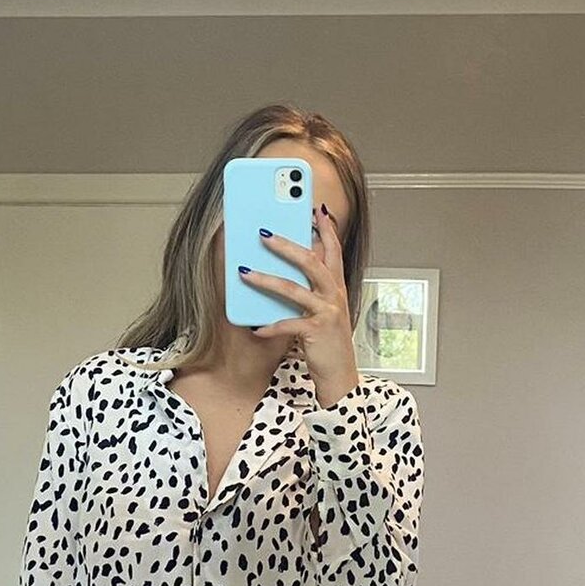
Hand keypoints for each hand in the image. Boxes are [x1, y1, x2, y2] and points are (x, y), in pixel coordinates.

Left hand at [240, 204, 359, 408]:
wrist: (340, 376)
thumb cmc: (328, 344)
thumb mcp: (323, 312)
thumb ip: (309, 291)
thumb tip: (284, 273)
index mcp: (336, 288)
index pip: (333, 251)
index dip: (326, 229)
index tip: (316, 209)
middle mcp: (334, 296)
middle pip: (310, 261)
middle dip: (286, 245)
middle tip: (264, 233)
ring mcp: (327, 313)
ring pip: (293, 289)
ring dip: (266, 280)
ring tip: (244, 272)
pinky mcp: (317, 332)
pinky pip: (288, 324)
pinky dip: (270, 326)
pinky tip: (256, 328)